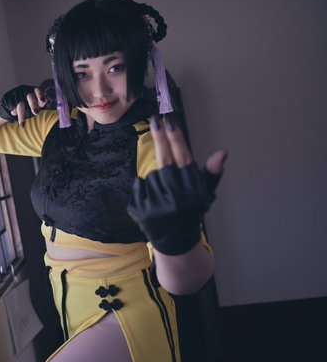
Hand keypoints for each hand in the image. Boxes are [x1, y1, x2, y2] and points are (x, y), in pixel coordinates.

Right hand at [0, 85, 47, 126]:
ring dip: (21, 115)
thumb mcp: (34, 105)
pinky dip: (13, 111)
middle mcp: (24, 89)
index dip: (40, 95)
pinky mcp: (7, 96)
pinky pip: (11, 105)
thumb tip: (44, 101)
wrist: (10, 108)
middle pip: (29, 96)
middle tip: (36, 113)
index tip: (43, 101)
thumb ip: (40, 103)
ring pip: (20, 103)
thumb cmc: (26, 107)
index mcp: (33, 90)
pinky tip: (14, 114)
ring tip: (22, 124)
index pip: (38, 90)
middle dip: (33, 105)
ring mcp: (15, 92)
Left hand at [127, 114, 226, 254]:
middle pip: (165, 161)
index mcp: (192, 190)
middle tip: (155, 120)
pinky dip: (143, 188)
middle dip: (160, 138)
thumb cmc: (191, 211)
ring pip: (152, 175)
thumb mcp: (204, 194)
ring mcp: (157, 204)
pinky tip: (152, 199)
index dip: (176, 139)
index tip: (170, 121)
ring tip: (163, 194)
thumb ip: (211, 173)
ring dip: (156, 178)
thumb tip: (222, 153)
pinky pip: (138, 186)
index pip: (184, 158)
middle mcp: (176, 197)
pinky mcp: (141, 210)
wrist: (176, 241)